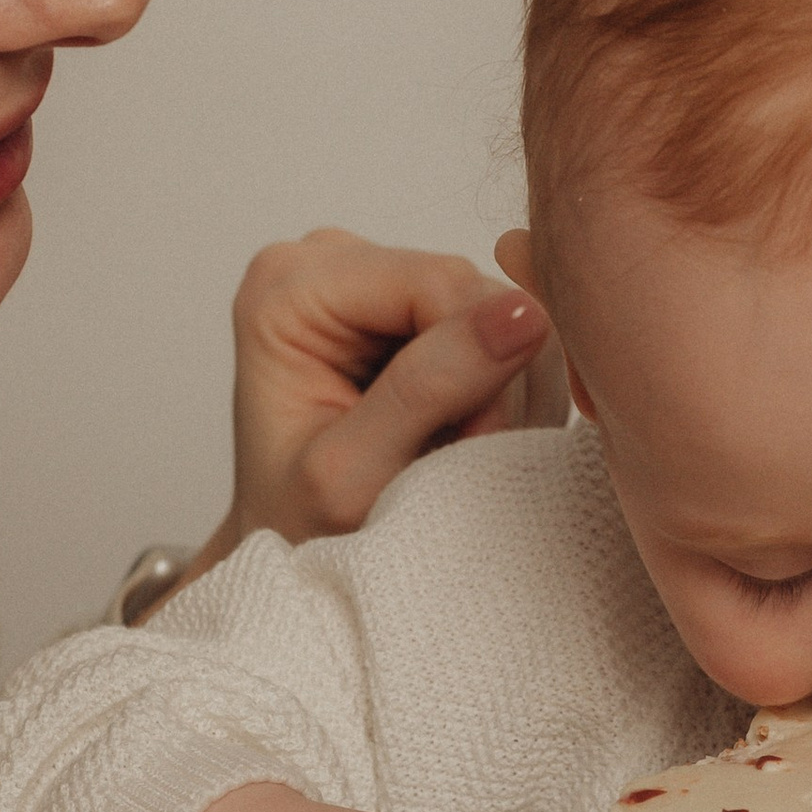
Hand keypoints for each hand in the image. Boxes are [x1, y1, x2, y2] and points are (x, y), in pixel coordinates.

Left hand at [173, 230, 564, 599]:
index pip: (441, 283)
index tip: (474, 445)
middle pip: (473, 290)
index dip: (484, 361)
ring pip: (501, 308)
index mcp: (289, 286)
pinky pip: (503, 325)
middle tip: (465, 460)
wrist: (295, 553)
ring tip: (462, 454)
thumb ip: (426, 390)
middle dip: (492, 382)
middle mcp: (330, 259)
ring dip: (505, 391)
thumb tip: (522, 312)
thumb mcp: (352, 475)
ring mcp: (380, 275)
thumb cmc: (299, 527)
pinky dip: (506, 389)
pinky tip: (469, 433)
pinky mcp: (420, 301)